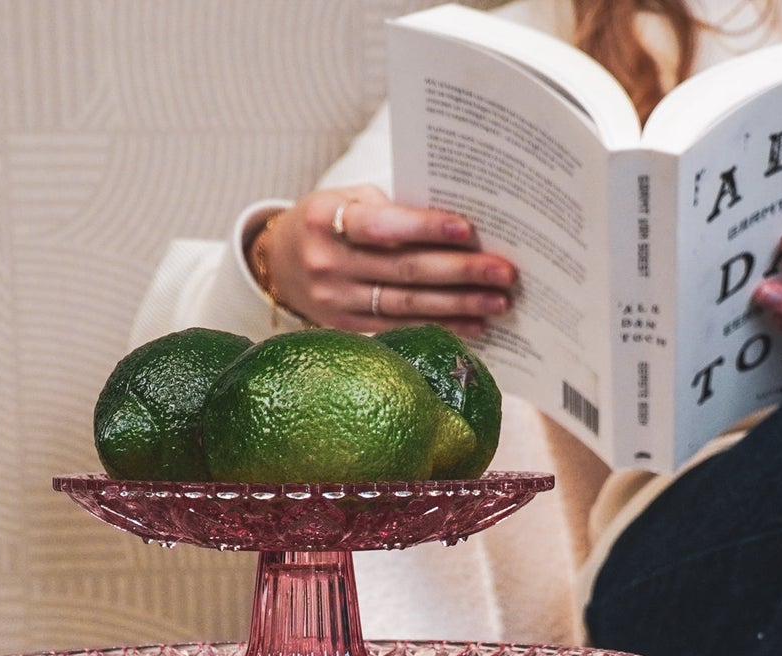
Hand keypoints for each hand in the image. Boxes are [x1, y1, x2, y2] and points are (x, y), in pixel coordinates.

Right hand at [255, 185, 516, 335]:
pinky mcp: (345, 330)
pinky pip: (400, 329)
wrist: (277, 264)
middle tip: (505, 273)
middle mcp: (328, 264)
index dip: (426, 228)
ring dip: (459, 306)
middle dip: (461, 272)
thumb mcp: (346, 199)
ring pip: (407, 306)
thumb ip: (391, 209)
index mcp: (327, 220)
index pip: (383, 226)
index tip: (469, 230)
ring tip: (499, 302)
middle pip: (404, 271)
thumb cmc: (328, 221)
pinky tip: (473, 325)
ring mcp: (335, 303)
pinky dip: (439, 327)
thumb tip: (458, 228)